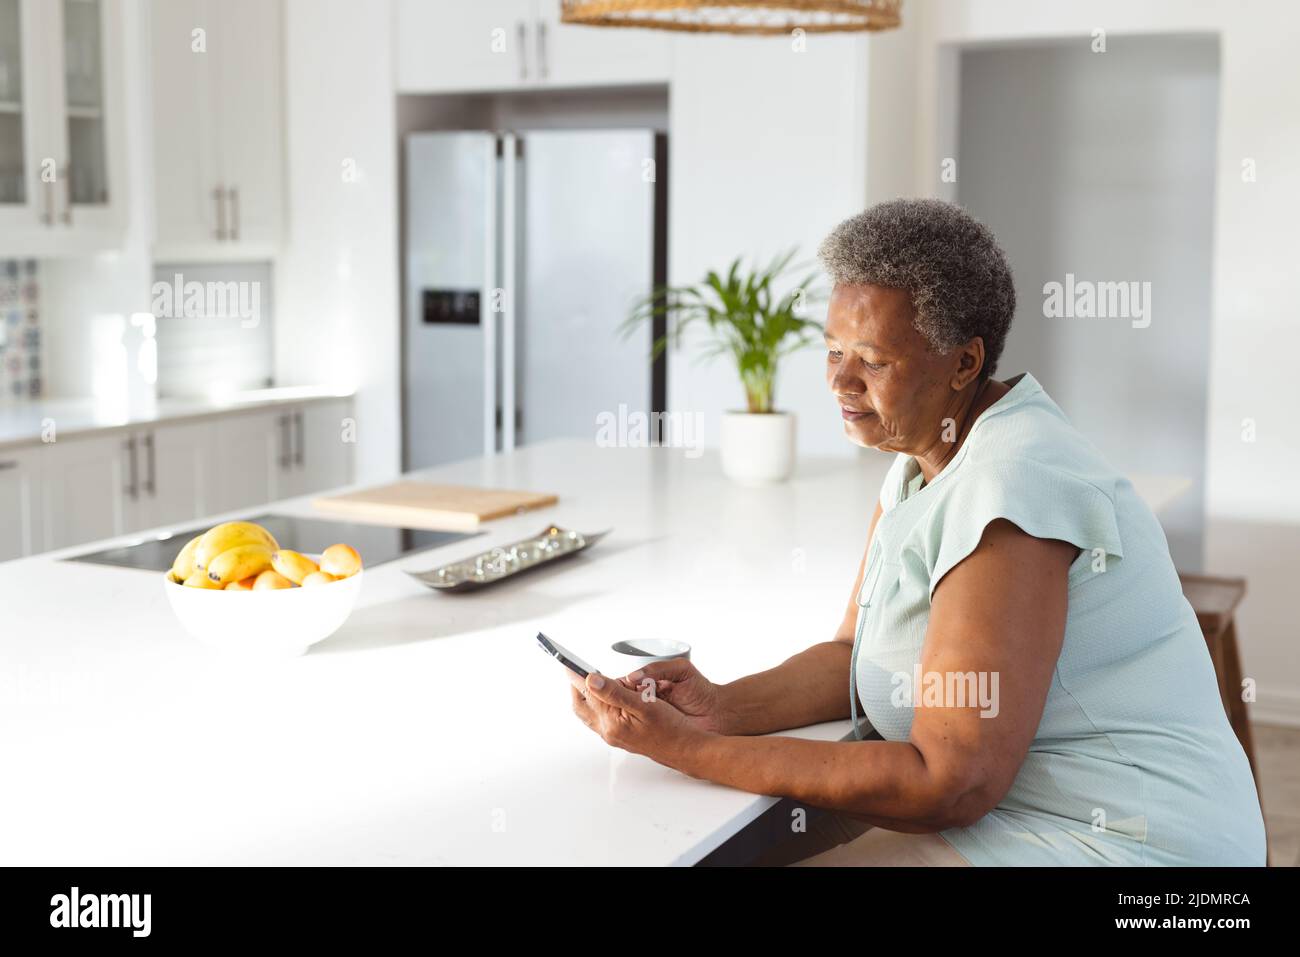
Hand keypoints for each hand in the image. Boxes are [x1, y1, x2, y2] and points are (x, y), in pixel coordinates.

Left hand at [569, 670, 705, 765]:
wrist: (686, 749)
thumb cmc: (671, 728)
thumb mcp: (644, 704)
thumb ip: (614, 692)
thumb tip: (590, 679)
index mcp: (611, 722)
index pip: (587, 693)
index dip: (578, 675)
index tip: (568, 662)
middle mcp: (608, 731)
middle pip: (581, 704)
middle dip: (577, 686)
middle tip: (576, 669)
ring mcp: (614, 735)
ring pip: (590, 712)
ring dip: (590, 694)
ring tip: (595, 679)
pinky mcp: (621, 736)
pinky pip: (601, 718)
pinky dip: (601, 703)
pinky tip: (611, 696)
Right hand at [624, 658, 727, 734]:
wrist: (717, 714)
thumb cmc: (702, 691)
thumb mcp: (682, 670)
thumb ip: (659, 668)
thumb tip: (635, 676)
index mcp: (651, 679)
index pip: (627, 681)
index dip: (622, 684)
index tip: (623, 686)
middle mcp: (647, 697)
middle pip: (624, 698)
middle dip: (623, 699)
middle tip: (632, 700)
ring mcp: (649, 714)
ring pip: (628, 713)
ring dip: (629, 713)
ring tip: (640, 710)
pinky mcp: (654, 729)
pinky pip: (638, 728)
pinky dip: (635, 726)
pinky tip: (640, 724)